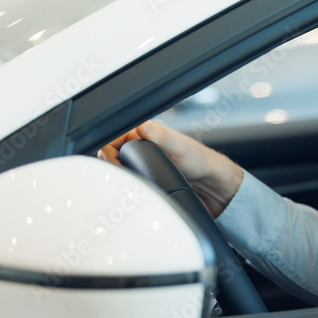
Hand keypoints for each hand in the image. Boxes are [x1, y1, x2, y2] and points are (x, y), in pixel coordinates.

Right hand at [98, 120, 243, 217]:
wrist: (209, 185)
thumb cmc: (198, 160)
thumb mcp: (177, 145)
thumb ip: (160, 136)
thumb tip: (142, 128)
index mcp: (144, 134)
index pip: (113, 138)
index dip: (108, 149)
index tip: (112, 160)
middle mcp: (140, 148)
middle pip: (110, 155)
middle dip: (110, 164)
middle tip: (119, 174)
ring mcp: (142, 165)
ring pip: (117, 170)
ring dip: (118, 177)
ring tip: (124, 182)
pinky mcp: (145, 180)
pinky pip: (127, 183)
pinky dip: (125, 186)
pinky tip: (130, 190)